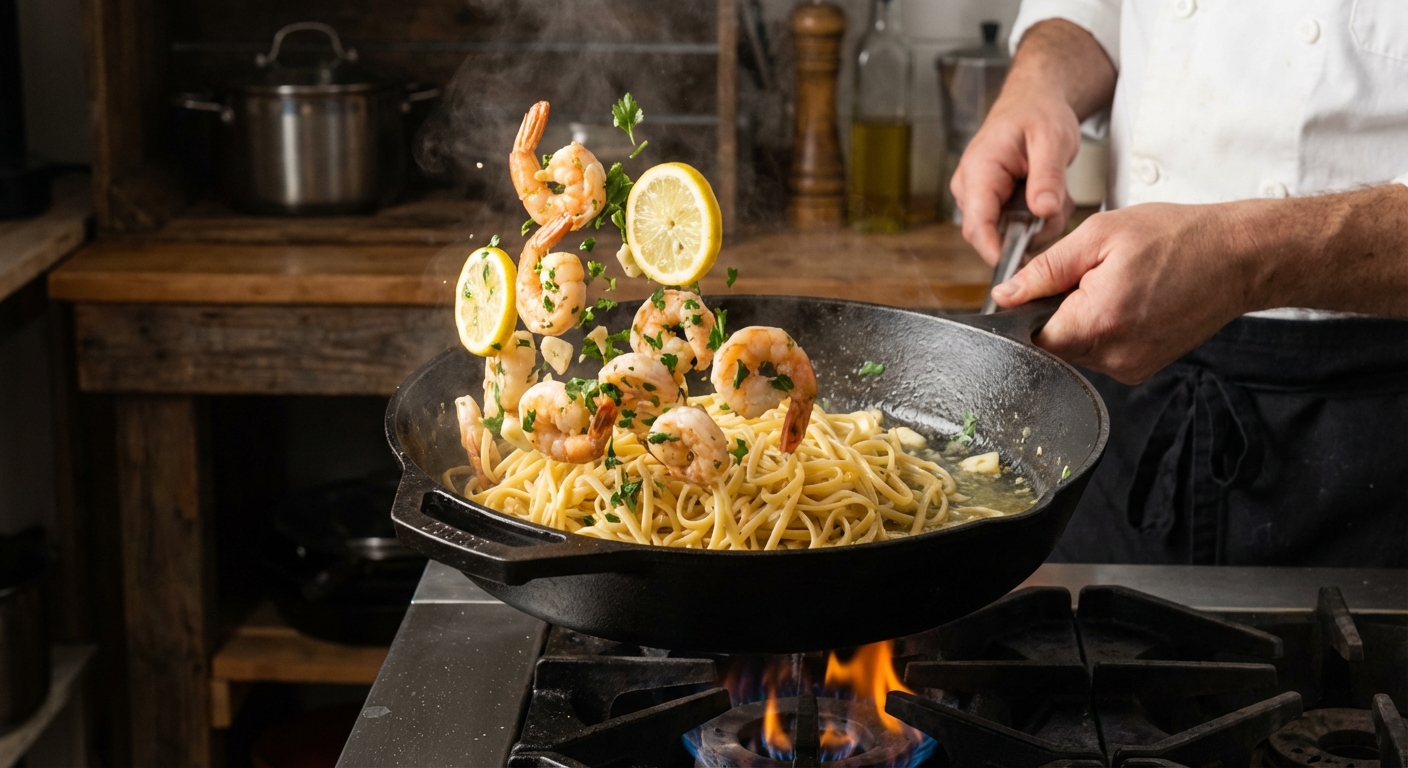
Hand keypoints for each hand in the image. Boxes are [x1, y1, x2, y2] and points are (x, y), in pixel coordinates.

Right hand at [951, 83, 1079, 265]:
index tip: (1019, 266)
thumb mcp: (1052, 140)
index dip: (995, 250)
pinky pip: (1011, 226)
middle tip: (1056, 209)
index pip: (977, 224)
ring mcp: (978, 196)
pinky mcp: (990, 202)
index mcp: (979, 170)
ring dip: (1036, 224)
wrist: (1033, 101)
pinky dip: (1035, 218)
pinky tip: (1047, 196)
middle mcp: (970, 186)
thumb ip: (1048, 177)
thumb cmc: (1038, 112)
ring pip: (1004, 233)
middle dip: (1027, 233)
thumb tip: (1042, 211)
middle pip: (990, 234)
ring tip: (1056, 194)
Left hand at [991, 203, 1257, 383]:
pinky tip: (1126, 302)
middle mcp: (1115, 355)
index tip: (1032, 293)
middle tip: (1083, 280)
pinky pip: (1102, 354)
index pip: (1032, 339)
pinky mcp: (1142, 368)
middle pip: (1053, 347)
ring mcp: (1131, 367)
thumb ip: (1045, 269)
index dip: (1023, 316)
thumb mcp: (1100, 235)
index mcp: (1099, 321)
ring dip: (1079, 322)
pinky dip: (1102, 330)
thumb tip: (1005, 296)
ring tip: (1111, 288)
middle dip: (1055, 315)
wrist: (1238, 257)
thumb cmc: (1177, 237)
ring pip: (1077, 352)